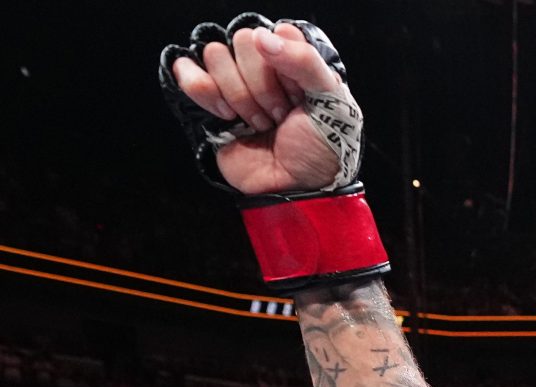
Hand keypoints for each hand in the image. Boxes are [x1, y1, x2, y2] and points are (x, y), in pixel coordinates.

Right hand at [163, 15, 359, 194]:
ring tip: (260, 122)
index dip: (286, 66)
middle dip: (263, 86)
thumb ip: (305, 61)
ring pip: (215, 54)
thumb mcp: (332, 101)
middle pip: (242, 41)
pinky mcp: (208, 100)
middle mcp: (262, 65)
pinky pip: (185, 70)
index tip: (301, 96)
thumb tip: (262, 37)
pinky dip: (203, 91)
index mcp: (294, 58)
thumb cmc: (322, 147)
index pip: (276, 32)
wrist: (297, 188)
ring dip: (240, 96)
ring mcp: (233, 81)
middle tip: (280, 115)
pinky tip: (227, 116)